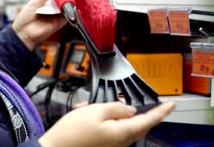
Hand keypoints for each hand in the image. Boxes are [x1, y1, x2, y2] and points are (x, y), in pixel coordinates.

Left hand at [12, 0, 66, 50]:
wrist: (23, 33)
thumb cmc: (24, 19)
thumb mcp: (34, 2)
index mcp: (44, 3)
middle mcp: (51, 10)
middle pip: (62, 1)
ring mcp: (55, 17)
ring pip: (66, 8)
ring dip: (69, 3)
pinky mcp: (58, 24)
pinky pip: (66, 17)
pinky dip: (69, 12)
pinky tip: (68, 6)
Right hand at [38, 101, 175, 146]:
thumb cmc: (74, 131)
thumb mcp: (96, 111)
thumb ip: (116, 107)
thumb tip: (129, 110)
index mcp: (123, 133)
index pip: (148, 120)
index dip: (161, 112)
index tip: (171, 105)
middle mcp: (121, 142)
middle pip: (133, 123)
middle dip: (122, 110)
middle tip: (107, 103)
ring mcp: (112, 146)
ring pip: (118, 124)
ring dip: (105, 113)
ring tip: (85, 109)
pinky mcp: (103, 146)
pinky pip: (108, 130)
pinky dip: (99, 120)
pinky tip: (83, 115)